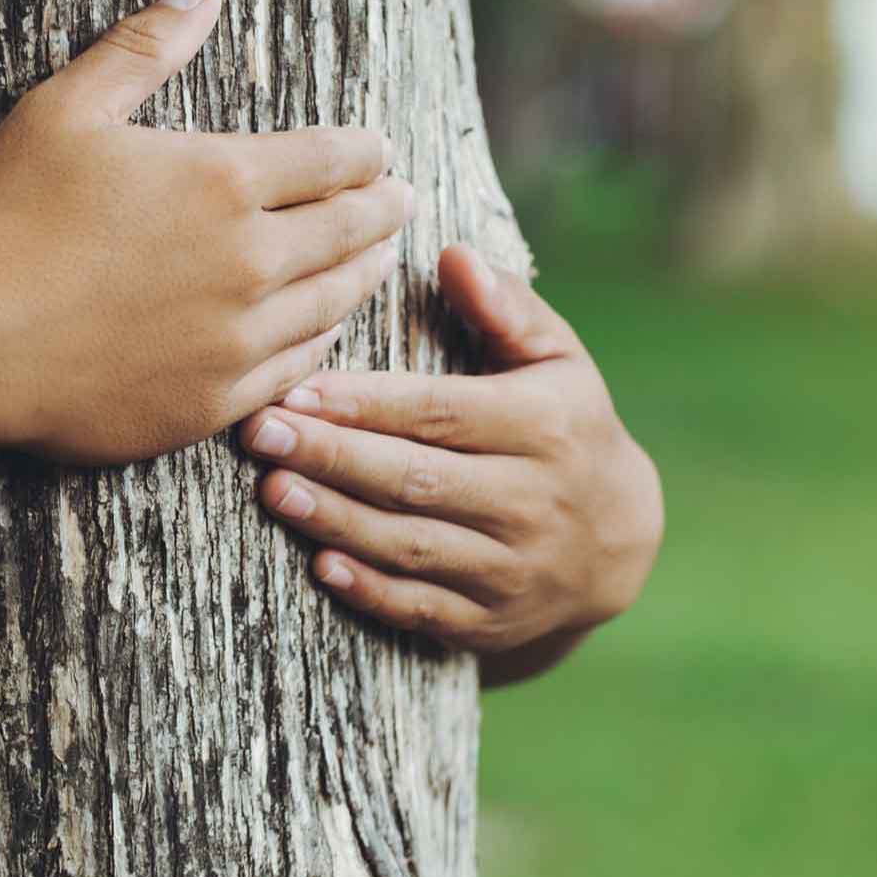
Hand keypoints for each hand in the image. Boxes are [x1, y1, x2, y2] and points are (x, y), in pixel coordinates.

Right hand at [0, 0, 414, 463]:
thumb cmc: (5, 216)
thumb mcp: (67, 108)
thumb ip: (145, 46)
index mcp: (224, 181)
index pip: (334, 159)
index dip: (366, 151)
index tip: (380, 151)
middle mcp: (250, 262)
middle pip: (352, 231)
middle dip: (385, 210)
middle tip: (402, 201)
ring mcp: (236, 340)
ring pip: (335, 302)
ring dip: (365, 275)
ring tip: (378, 261)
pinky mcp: (212, 403)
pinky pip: (294, 369)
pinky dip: (322, 343)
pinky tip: (324, 331)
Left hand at [239, 245, 662, 680]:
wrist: (619, 540)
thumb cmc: (565, 421)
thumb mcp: (558, 356)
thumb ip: (506, 306)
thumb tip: (452, 254)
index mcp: (545, 427)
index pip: (438, 413)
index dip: (363, 403)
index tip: (295, 388)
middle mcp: (532, 501)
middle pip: (414, 479)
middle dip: (331, 455)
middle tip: (258, 433)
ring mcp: (513, 569)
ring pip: (410, 545)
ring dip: (335, 519)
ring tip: (272, 488)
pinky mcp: (492, 621)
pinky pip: (422, 608)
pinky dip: (370, 589)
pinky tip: (320, 562)